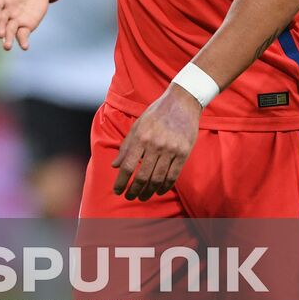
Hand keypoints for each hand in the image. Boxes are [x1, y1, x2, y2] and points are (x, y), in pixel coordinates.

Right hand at [0, 0, 60, 50]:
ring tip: (7, 47)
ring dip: (7, 39)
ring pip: (9, 31)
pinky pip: (22, 35)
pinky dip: (22, 41)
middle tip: (0, 34)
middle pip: (0, 22)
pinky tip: (25, 47)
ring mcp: (14, 20)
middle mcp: (5, 11)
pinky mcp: (25, 26)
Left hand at [113, 84, 200, 199]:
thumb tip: (115, 165)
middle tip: (129, 197)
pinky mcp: (184, 153)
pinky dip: (165, 186)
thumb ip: (126, 146)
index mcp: (140, 137)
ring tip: (143, 197)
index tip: (117, 191)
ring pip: (158, 178)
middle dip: (134, 190)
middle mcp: (155, 145)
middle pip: (143, 176)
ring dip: (149, 191)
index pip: (127, 165)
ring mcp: (171, 149)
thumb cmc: (156, 113)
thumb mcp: (137, 126)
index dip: (121, 181)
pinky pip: (173, 175)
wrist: (182, 102)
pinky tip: (159, 191)